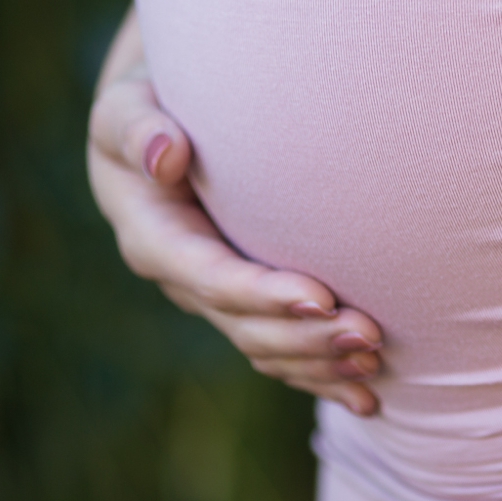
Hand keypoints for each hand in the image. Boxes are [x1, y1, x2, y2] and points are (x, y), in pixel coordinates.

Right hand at [86, 10, 383, 415]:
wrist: (156, 124)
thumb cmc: (147, 103)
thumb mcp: (125, 108)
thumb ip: (140, 128)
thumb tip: (166, 154)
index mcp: (153, 238)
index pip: (210, 277)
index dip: (263, 294)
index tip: (319, 297)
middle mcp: (183, 280)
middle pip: (245, 326)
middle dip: (306, 337)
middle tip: (370, 335)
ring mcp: (214, 298)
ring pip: (267, 349)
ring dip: (320, 362)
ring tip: (376, 361)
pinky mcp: (243, 304)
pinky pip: (281, 353)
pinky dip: (321, 376)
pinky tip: (368, 397)